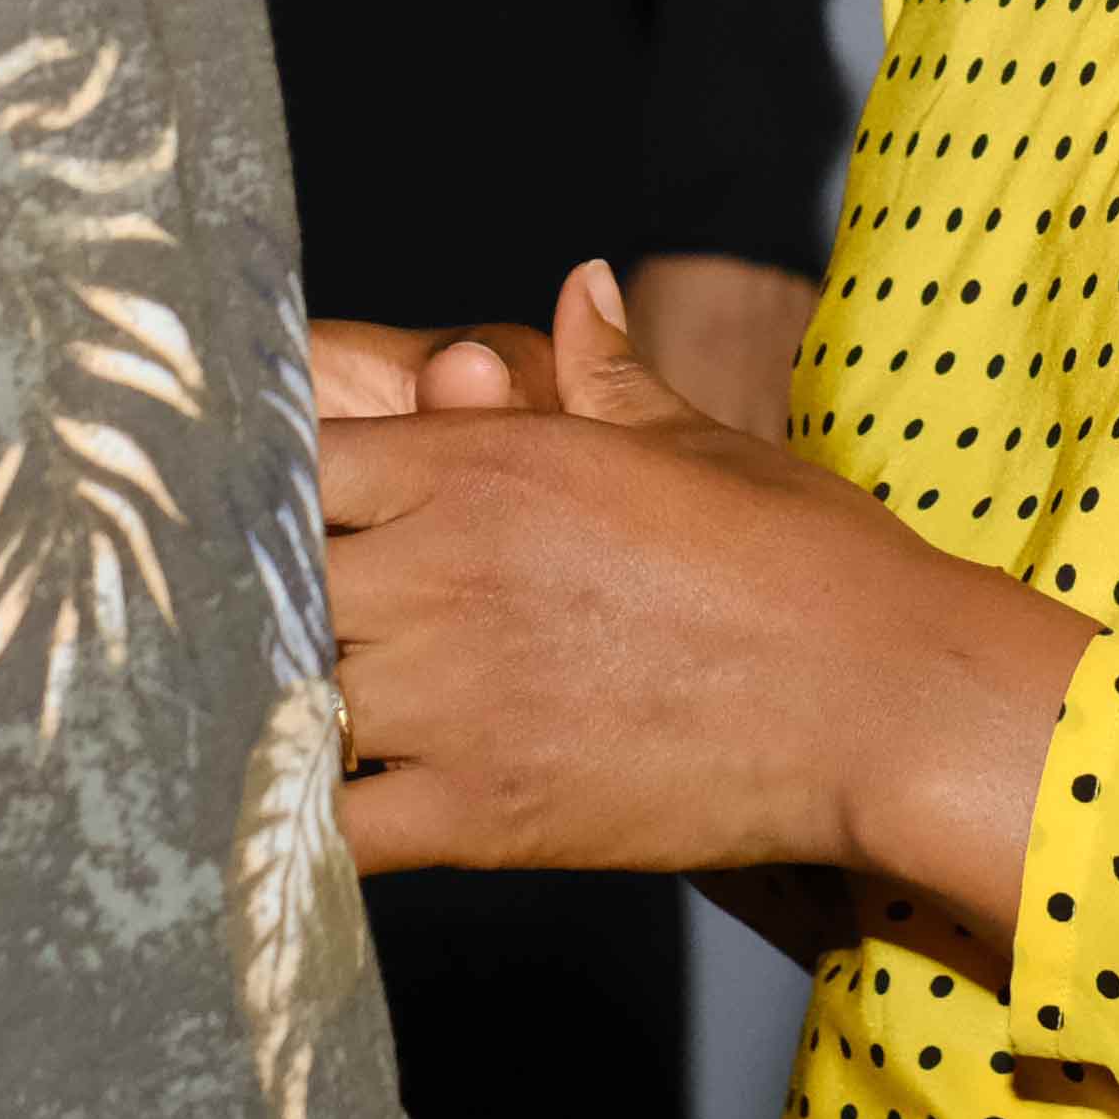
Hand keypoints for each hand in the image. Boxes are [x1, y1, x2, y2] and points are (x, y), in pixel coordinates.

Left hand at [324, 262, 1087, 923]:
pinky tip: (289, 825)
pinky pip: (330, 831)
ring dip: (264, 717)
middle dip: (257, 611)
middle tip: (242, 636)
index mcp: (483, 462)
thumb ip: (604, 371)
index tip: (265, 527)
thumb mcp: (693, 442)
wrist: (877, 697)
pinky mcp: (478, 812)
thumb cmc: (799, 557)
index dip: (266, 498)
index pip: (295, 464)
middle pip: (268, 587)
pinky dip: (294, 831)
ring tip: (251, 727)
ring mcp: (451, 698)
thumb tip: (579, 287)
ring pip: (278, 706)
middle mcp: (443, 569)